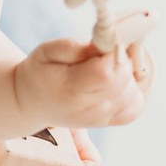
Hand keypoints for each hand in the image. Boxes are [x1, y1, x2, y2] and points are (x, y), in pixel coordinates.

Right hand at [12, 37, 148, 131]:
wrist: (31, 103)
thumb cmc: (40, 72)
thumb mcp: (46, 51)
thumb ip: (74, 46)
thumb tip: (104, 44)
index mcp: (71, 89)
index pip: (108, 72)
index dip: (114, 52)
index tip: (105, 43)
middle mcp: (88, 109)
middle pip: (124, 81)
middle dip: (121, 60)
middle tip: (104, 54)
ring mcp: (100, 119)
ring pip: (133, 94)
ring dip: (127, 76)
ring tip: (106, 69)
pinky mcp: (107, 122)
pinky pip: (134, 108)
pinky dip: (131, 93)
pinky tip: (116, 84)